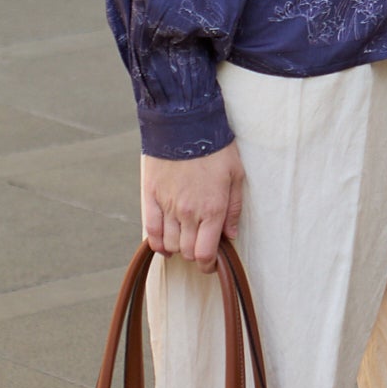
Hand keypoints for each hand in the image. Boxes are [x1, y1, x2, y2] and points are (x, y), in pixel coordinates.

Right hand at [141, 144, 244, 273]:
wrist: (185, 122)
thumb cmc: (215, 147)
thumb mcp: (236, 175)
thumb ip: (234, 209)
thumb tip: (231, 235)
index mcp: (212, 209)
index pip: (205, 253)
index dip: (208, 265)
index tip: (211, 264)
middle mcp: (188, 212)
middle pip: (187, 252)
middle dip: (195, 256)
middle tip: (200, 249)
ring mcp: (167, 205)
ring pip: (169, 244)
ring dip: (178, 247)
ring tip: (184, 239)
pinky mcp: (151, 196)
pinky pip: (150, 230)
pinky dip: (156, 242)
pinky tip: (163, 244)